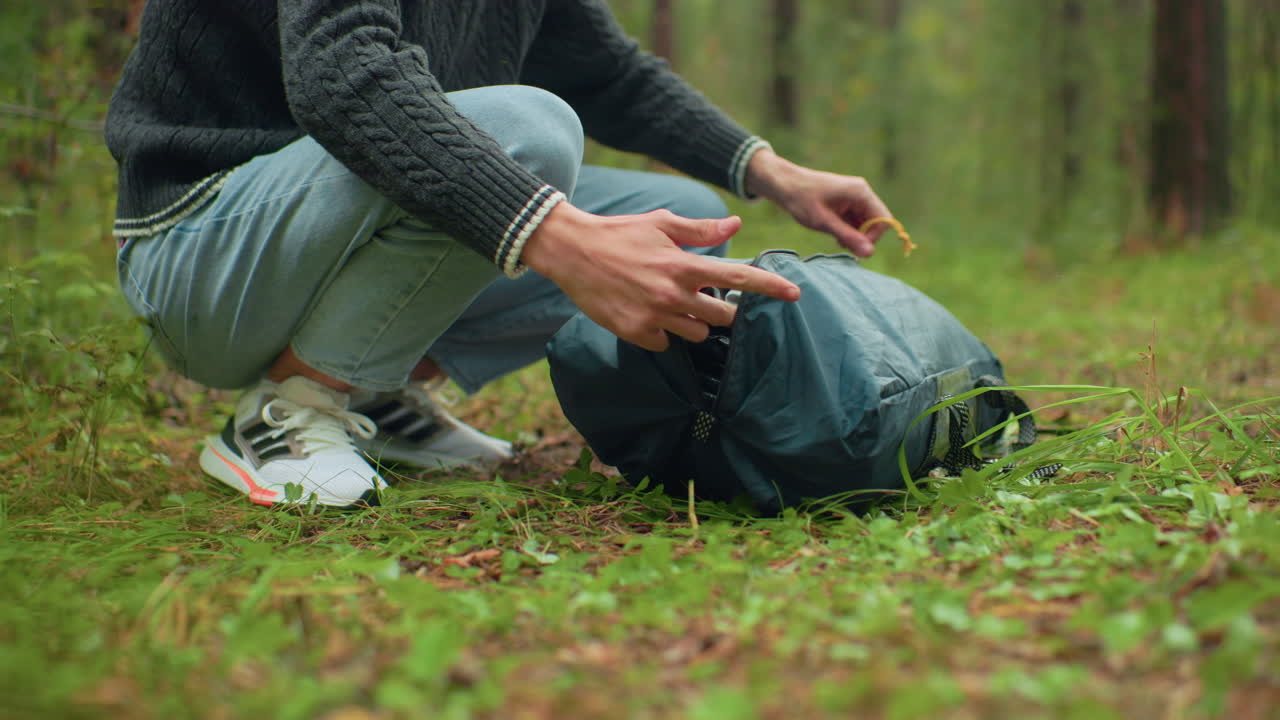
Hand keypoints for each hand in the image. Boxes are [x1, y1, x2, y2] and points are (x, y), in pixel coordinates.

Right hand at [521, 203, 800, 350]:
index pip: (737, 277)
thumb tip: (735, 225)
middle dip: (722, 310)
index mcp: (683, 264)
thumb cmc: (620, 234)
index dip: (769, 286)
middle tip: (704, 296)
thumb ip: (701, 230)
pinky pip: (665, 343)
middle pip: (722, 317)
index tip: (794, 294)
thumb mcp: (662, 223)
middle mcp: (672, 294)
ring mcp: (653, 317)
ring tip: (670, 302)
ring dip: (692, 322)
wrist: (572, 252)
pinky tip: (647, 313)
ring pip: (696, 334)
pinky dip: (663, 333)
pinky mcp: (635, 333)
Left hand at [745, 148, 891, 256]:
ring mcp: (855, 197)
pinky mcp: (847, 202)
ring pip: (866, 223)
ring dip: (854, 235)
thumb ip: (848, 237)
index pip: (883, 220)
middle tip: (841, 244)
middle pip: (876, 222)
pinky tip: (834, 233)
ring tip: (835, 238)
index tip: (854, 246)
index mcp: (860, 193)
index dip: (873, 237)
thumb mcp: (823, 222)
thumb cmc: (801, 200)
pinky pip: (856, 220)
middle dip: (863, 237)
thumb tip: (870, 253)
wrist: (784, 185)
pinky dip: (848, 230)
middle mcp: (862, 193)